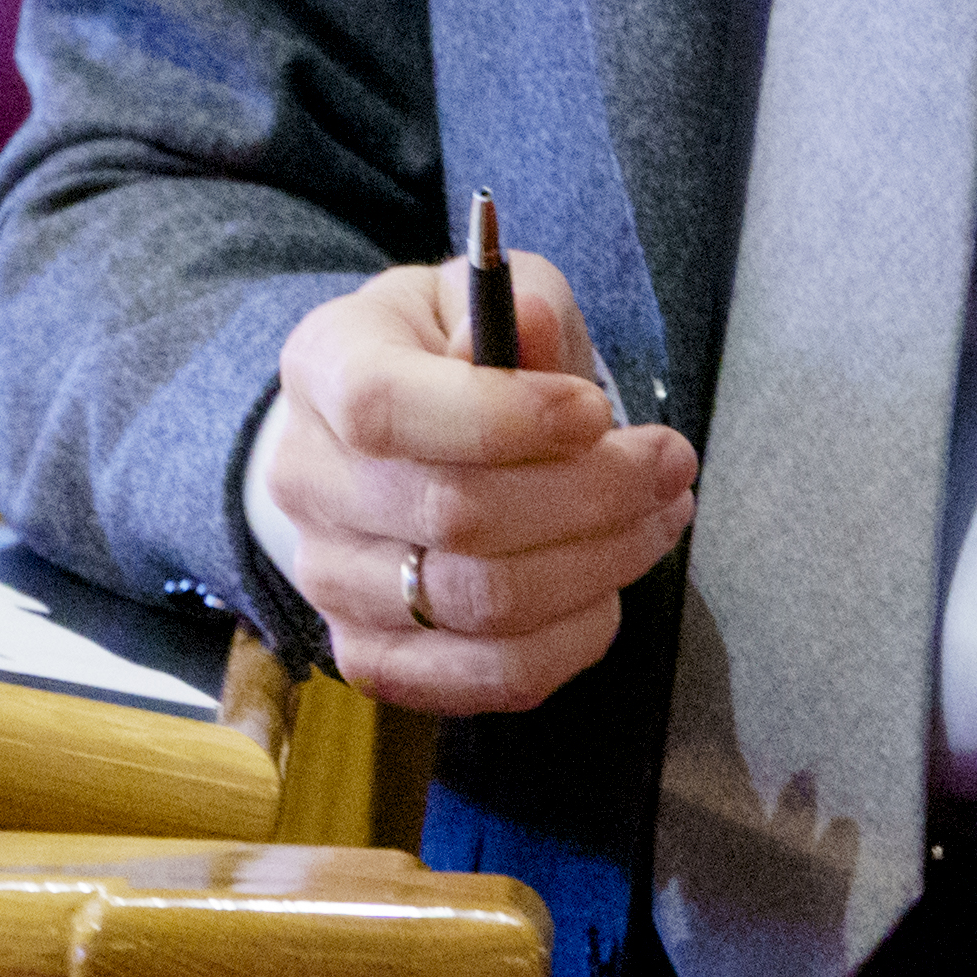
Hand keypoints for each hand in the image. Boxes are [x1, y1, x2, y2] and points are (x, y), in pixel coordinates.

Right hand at [258, 250, 694, 712]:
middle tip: (669, 463)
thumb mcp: (483, 299)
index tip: (597, 411)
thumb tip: (535, 323)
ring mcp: (332, 582)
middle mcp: (307, 481)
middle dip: (594, 493)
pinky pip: (493, 677)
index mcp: (324, 368)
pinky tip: (608, 584)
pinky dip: (575, 637)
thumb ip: (517, 309)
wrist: (386, 444)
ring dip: (601, 563)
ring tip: (656, 516)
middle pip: (455, 516)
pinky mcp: (374, 659)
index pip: (385, 408)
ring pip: (484, 605)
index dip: (503, 416)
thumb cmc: (447, 357)